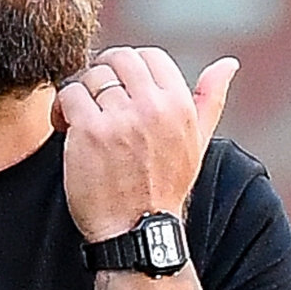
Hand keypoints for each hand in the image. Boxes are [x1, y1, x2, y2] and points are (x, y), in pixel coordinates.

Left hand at [53, 46, 238, 241]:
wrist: (137, 233)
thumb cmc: (164, 189)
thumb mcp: (196, 143)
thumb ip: (209, 100)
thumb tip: (228, 64)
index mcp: (179, 105)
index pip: (149, 56)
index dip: (128, 69)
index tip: (117, 93)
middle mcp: (152, 107)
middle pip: (117, 59)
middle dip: (101, 75)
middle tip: (94, 100)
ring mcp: (120, 118)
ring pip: (91, 76)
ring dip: (80, 93)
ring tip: (78, 118)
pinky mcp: (90, 131)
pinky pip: (69, 95)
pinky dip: (62, 108)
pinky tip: (65, 127)